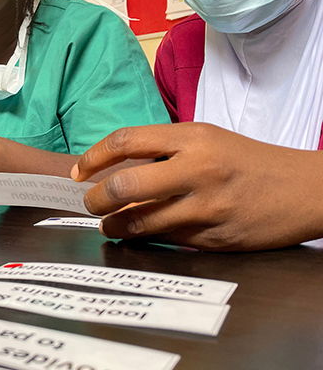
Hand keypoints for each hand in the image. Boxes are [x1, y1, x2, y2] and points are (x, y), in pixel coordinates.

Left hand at [72, 123, 322, 250]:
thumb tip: (116, 167)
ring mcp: (206, 207)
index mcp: (193, 138)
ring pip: (140, 221)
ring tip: (107, 224)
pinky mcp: (214, 238)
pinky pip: (166, 240)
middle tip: (89, 204)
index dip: (94, 157)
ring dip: (114, 225)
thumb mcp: (208, 139)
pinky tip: (137, 235)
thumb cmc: (250, 161)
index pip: (127, 141)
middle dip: (95, 199)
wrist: (306, 190)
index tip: (79, 171)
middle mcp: (197, 170)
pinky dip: (145, 238)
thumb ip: (164, 150)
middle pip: (124, 185)